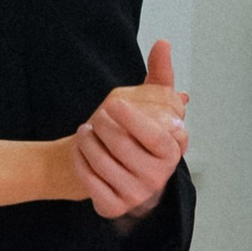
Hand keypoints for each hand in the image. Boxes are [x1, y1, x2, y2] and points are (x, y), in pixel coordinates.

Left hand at [75, 39, 187, 223]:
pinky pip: (92, 182)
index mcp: (172, 149)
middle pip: (124, 146)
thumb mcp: (149, 101)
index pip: (156, 134)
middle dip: (102, 127)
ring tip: (83, 132)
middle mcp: (159, 176)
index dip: (133, 118)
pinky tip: (79, 152)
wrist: (107, 166)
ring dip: (87, 143)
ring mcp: (138, 194)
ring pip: (104, 163)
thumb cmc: (131, 131)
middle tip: (95, 117)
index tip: (112, 102)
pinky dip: (81, 163)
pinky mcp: (116, 206)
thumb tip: (163, 44)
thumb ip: (159, 74)